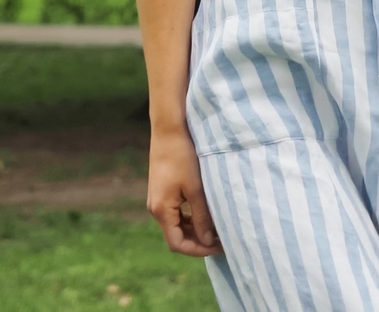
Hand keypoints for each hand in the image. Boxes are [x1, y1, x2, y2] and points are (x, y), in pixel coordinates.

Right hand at [146, 126, 221, 255]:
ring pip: (176, 225)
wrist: (169, 130)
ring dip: (195, 230)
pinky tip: (205, 213)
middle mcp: (156, 208)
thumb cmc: (182, 156)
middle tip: (222, 239)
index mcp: (161, 210)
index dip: (198, 249)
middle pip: (176, 236)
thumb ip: (201, 217)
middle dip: (199, 241)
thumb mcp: (195, 189)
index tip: (219, 246)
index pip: (177, 244)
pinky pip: (175, 213)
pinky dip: (189, 218)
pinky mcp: (161, 191)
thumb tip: (208, 240)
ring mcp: (157, 199)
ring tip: (217, 228)